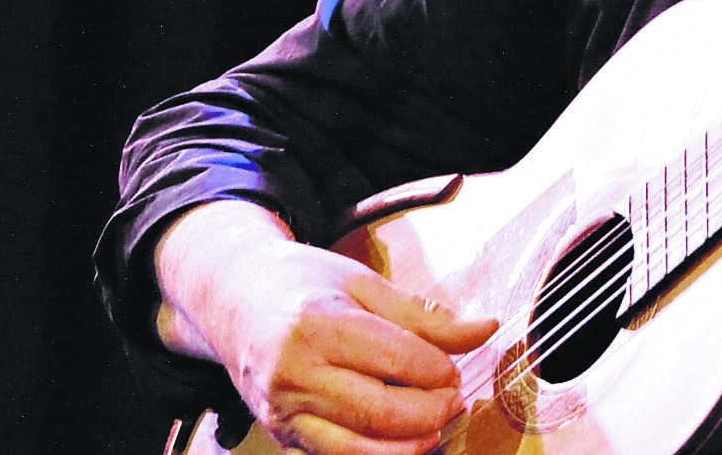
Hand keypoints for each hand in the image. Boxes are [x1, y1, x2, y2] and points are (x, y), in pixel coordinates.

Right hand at [156, 202, 495, 454]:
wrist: (235, 300)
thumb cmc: (306, 284)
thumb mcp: (365, 283)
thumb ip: (426, 315)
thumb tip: (486, 328)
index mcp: (318, 324)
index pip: (396, 358)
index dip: (437, 370)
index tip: (457, 368)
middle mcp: (295, 373)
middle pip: (379, 411)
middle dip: (431, 412)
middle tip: (454, 398)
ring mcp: (283, 411)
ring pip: (357, 449)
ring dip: (409, 446)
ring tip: (436, 425)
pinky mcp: (281, 436)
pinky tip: (404, 441)